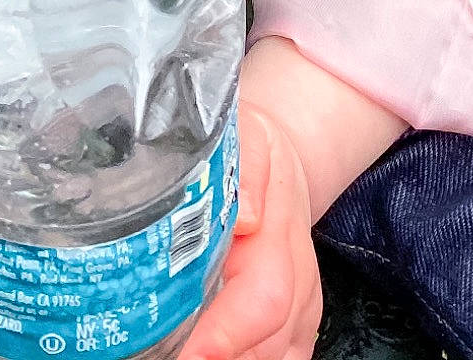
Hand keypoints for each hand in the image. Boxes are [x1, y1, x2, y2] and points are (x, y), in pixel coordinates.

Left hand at [180, 106, 321, 359]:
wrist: (281, 163)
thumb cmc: (254, 147)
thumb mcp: (247, 135)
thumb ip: (246, 168)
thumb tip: (246, 216)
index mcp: (280, 231)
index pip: (264, 296)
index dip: (227, 334)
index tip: (192, 352)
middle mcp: (298, 276)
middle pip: (268, 338)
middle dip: (222, 355)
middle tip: (171, 356)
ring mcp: (301, 304)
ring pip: (275, 353)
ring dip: (232, 359)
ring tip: (180, 351)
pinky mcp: (297, 322)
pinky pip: (283, 357)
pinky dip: (248, 359)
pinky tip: (213, 354)